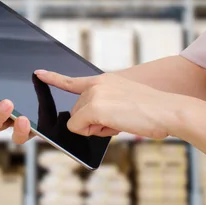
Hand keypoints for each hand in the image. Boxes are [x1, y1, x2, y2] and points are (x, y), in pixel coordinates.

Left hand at [35, 70, 185, 138]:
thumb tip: (83, 122)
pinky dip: (91, 132)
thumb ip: (103, 106)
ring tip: (120, 120)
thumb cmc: (151, 111)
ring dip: (94, 128)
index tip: (38, 73)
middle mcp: (96, 84)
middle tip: (117, 120)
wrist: (168, 110)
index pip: (72, 80)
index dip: (53, 78)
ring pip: (76, 120)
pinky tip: (113, 124)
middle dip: (91, 122)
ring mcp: (94, 94)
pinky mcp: (94, 107)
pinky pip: (78, 127)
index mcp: (103, 80)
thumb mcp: (123, 102)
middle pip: (75, 111)